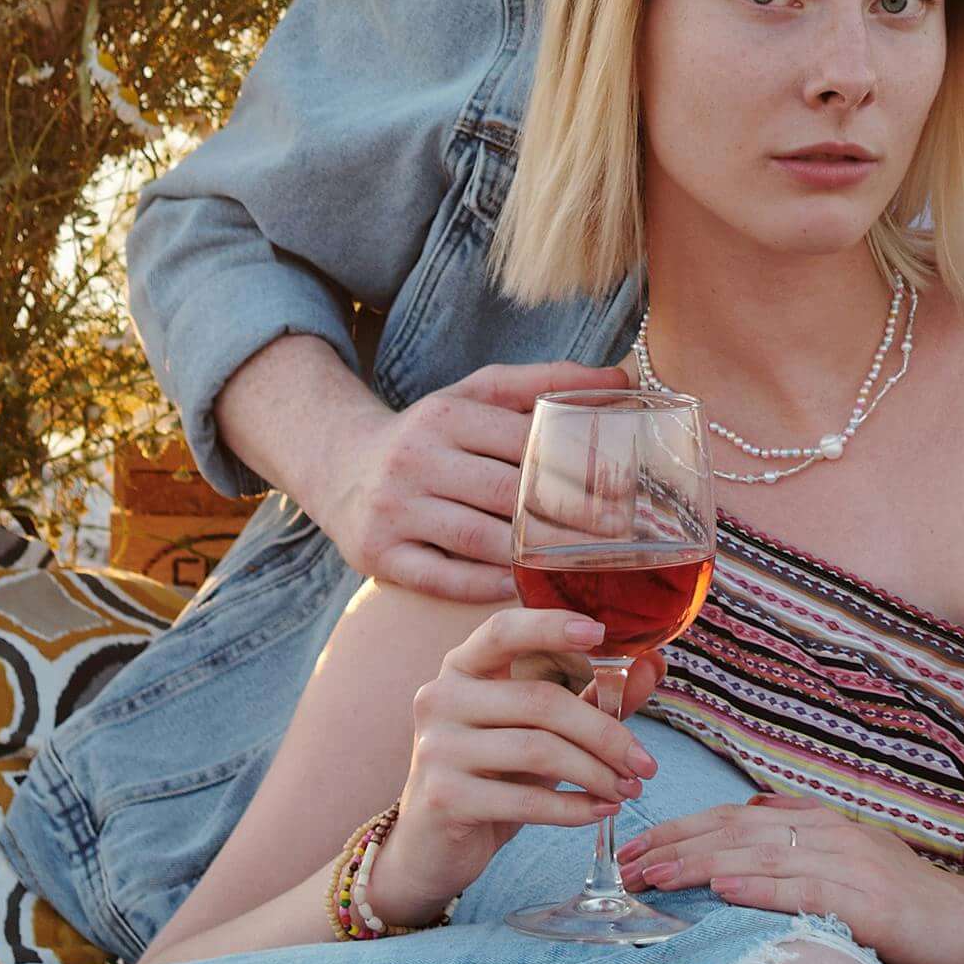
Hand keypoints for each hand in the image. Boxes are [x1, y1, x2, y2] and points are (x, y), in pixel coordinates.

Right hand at [306, 358, 626, 602]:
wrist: (340, 465)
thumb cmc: (432, 432)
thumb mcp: (478, 395)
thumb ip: (546, 382)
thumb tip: (622, 376)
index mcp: (445, 416)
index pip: (523, 443)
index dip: (576, 467)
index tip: (624, 489)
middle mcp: (414, 460)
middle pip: (506, 494)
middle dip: (567, 517)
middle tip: (618, 536)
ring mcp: (394, 510)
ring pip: (477, 539)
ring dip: (533, 556)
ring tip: (584, 565)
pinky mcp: (378, 553)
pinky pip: (440, 577)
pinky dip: (485, 585)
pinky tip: (523, 587)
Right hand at [359, 601, 655, 924]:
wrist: (432, 845)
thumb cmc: (494, 775)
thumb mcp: (541, 732)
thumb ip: (592, 697)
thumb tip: (654, 665)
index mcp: (462, 668)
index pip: (503, 630)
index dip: (550, 626)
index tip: (601, 632)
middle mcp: (440, 698)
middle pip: (541, 701)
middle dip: (606, 734)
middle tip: (645, 763)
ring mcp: (436, 747)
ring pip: (539, 750)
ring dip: (596, 774)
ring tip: (627, 790)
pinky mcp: (443, 797)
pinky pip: (526, 799)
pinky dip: (574, 808)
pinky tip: (599, 811)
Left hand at [615, 794, 963, 963]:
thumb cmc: (912, 902)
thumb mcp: (855, 856)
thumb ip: (805, 832)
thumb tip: (751, 808)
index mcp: (824, 823)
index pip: (738, 820)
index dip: (684, 831)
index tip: (639, 850)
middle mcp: (831, 833)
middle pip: (738, 833)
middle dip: (677, 847)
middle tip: (628, 867)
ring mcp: (850, 862)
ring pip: (760, 857)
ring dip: (701, 865)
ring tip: (656, 876)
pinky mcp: (865, 898)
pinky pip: (801, 889)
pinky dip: (758, 887)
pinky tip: (721, 889)